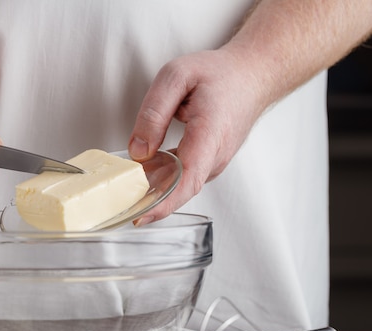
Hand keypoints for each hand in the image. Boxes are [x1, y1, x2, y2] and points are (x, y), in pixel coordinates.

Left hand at [128, 49, 269, 223]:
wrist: (253, 75)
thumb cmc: (219, 74)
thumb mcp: (177, 76)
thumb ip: (154, 113)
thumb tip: (138, 151)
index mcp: (209, 134)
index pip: (187, 179)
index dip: (163, 202)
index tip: (141, 216)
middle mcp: (216, 155)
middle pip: (181, 189)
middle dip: (150, 202)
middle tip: (118, 207)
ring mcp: (215, 162)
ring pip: (181, 185)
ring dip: (155, 191)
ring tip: (125, 192)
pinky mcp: (210, 163)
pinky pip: (184, 178)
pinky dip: (164, 181)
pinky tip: (143, 176)